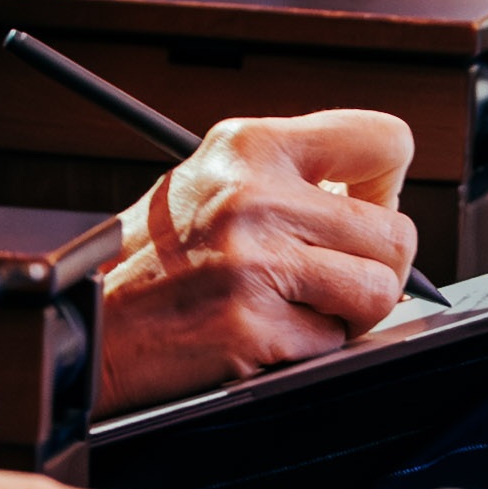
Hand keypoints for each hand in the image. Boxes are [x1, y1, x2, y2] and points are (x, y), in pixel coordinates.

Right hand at [94, 112, 419, 416]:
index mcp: (250, 145)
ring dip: (348, 313)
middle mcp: (254, 195)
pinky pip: (334, 343)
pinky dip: (308, 348)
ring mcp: (254, 262)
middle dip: (373, 267)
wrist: (90, 323)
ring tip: (294, 306)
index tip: (359, 211)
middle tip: (325, 277)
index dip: (385, 187)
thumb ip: (293, 180)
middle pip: (397, 233)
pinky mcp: (251, 325)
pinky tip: (263, 333)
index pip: (385, 140)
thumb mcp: (215, 181)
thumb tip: (377, 204)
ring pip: (379, 291)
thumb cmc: (155, 258)